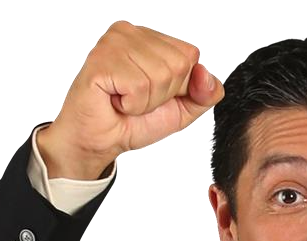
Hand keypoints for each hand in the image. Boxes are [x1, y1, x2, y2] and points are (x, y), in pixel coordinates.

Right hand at [50, 20, 224, 167]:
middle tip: (135, 101)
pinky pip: (138, 86)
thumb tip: (206, 74)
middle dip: (161, 96)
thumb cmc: (132, 121)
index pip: (190, 55)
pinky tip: (115, 101)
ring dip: (144, 103)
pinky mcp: (102, 59)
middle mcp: (131, 31)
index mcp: (150, 36)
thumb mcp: (180, 110)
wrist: (99, 142)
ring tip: (124, 102)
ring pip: (159, 76)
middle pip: (177, 65)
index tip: (152, 95)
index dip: (177, 87)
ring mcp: (114, 41)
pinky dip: (131, 105)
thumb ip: (204, 94)